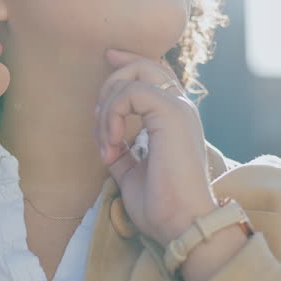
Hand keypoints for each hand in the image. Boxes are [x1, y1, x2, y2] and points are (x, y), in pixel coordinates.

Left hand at [95, 48, 217, 243]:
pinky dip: (112, 116)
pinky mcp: (171, 113)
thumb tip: (108, 142)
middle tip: (98, 122)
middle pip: (143, 64)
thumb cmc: (162, 206)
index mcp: (174, 119)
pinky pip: (129, 93)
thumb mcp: (132, 173)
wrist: (182, 224)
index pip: (155, 73)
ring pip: (133, 75)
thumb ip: (123, 151)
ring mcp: (178, 107)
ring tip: (106, 146)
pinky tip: (112, 145)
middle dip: (110, 83)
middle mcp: (180, 107)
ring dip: (106, 110)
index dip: (129, 60)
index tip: (108, 56)